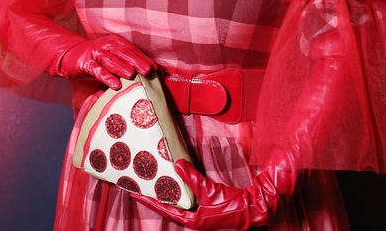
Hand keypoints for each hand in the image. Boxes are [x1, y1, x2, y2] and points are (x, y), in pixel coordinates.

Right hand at [49, 35, 156, 88]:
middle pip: (124, 53)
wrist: (71, 55)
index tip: (157, 69)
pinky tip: (115, 84)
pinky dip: (106, 77)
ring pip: (111, 60)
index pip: (133, 50)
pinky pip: (97, 70)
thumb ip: (129, 64)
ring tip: (132, 75)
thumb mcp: (113, 58)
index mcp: (116, 42)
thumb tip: (152, 73)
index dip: (145, 58)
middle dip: (137, 61)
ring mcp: (96, 54)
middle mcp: (107, 46)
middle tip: (148, 70)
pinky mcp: (85, 63)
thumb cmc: (98, 59)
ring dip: (122, 67)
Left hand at [132, 154, 298, 229]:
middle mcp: (192, 219)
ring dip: (165, 195)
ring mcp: (198, 215)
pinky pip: (186, 200)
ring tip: (153, 184)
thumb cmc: (230, 205)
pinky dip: (177, 192)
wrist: (250, 209)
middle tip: (140, 186)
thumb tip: (177, 164)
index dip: (149, 201)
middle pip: (167, 208)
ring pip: (176, 204)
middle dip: (154, 198)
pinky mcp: (205, 208)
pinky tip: (174, 184)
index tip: (135, 193)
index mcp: (190, 220)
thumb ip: (192, 176)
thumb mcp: (209, 189)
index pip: (164, 209)